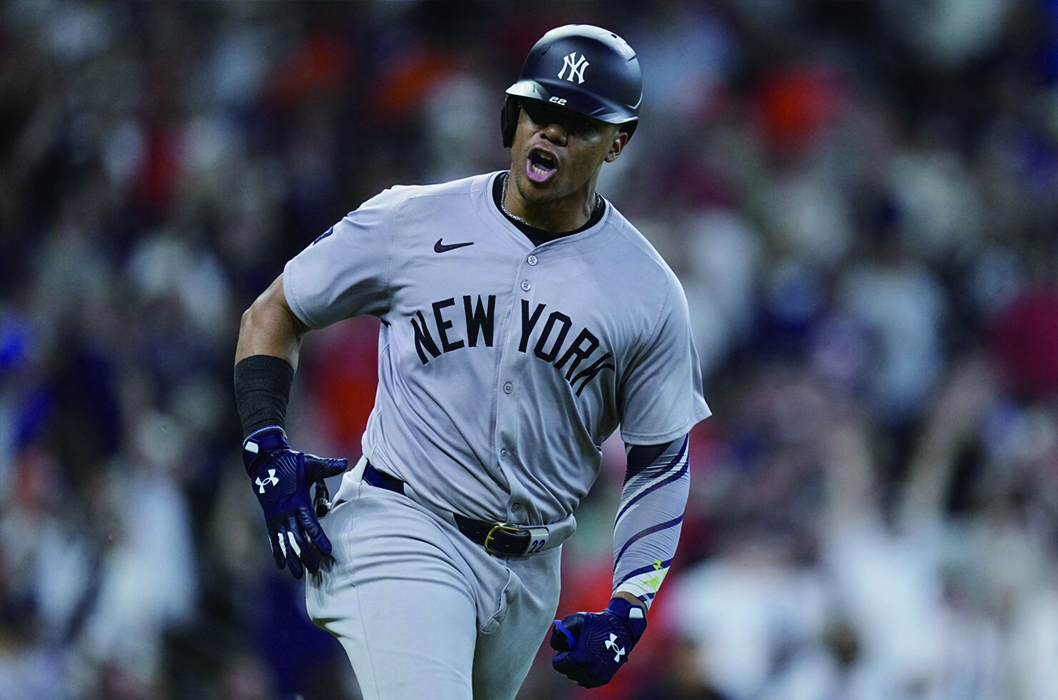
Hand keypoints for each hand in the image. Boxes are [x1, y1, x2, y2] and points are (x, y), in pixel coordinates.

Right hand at [243, 428, 347, 578]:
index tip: (327, 551)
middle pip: (298, 539)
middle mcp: (286, 513)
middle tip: (316, 569)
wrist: (266, 462)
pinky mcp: (270, 519)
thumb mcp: (310, 463)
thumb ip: (327, 467)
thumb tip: (344, 463)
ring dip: (292, 559)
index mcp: (297, 501)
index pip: (310, 524)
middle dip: (306, 555)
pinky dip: (277, 552)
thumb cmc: (291, 463)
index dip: (318, 538)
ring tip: (299, 575)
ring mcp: (276, 518)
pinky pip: (274, 539)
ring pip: (285, 543)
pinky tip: (281, 566)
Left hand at [549, 597, 646, 687]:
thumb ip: (560, 630)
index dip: (559, 654)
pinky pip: (586, 680)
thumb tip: (554, 644)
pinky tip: (588, 660)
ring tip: (583, 653)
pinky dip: (583, 672)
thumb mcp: (577, 619)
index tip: (566, 646)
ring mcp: (598, 676)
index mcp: (581, 657)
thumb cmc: (598, 622)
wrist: (622, 627)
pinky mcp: (604, 679)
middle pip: (566, 672)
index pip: (558, 665)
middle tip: (574, 648)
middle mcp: (590, 670)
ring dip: (575, 667)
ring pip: (576, 677)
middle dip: (567, 660)